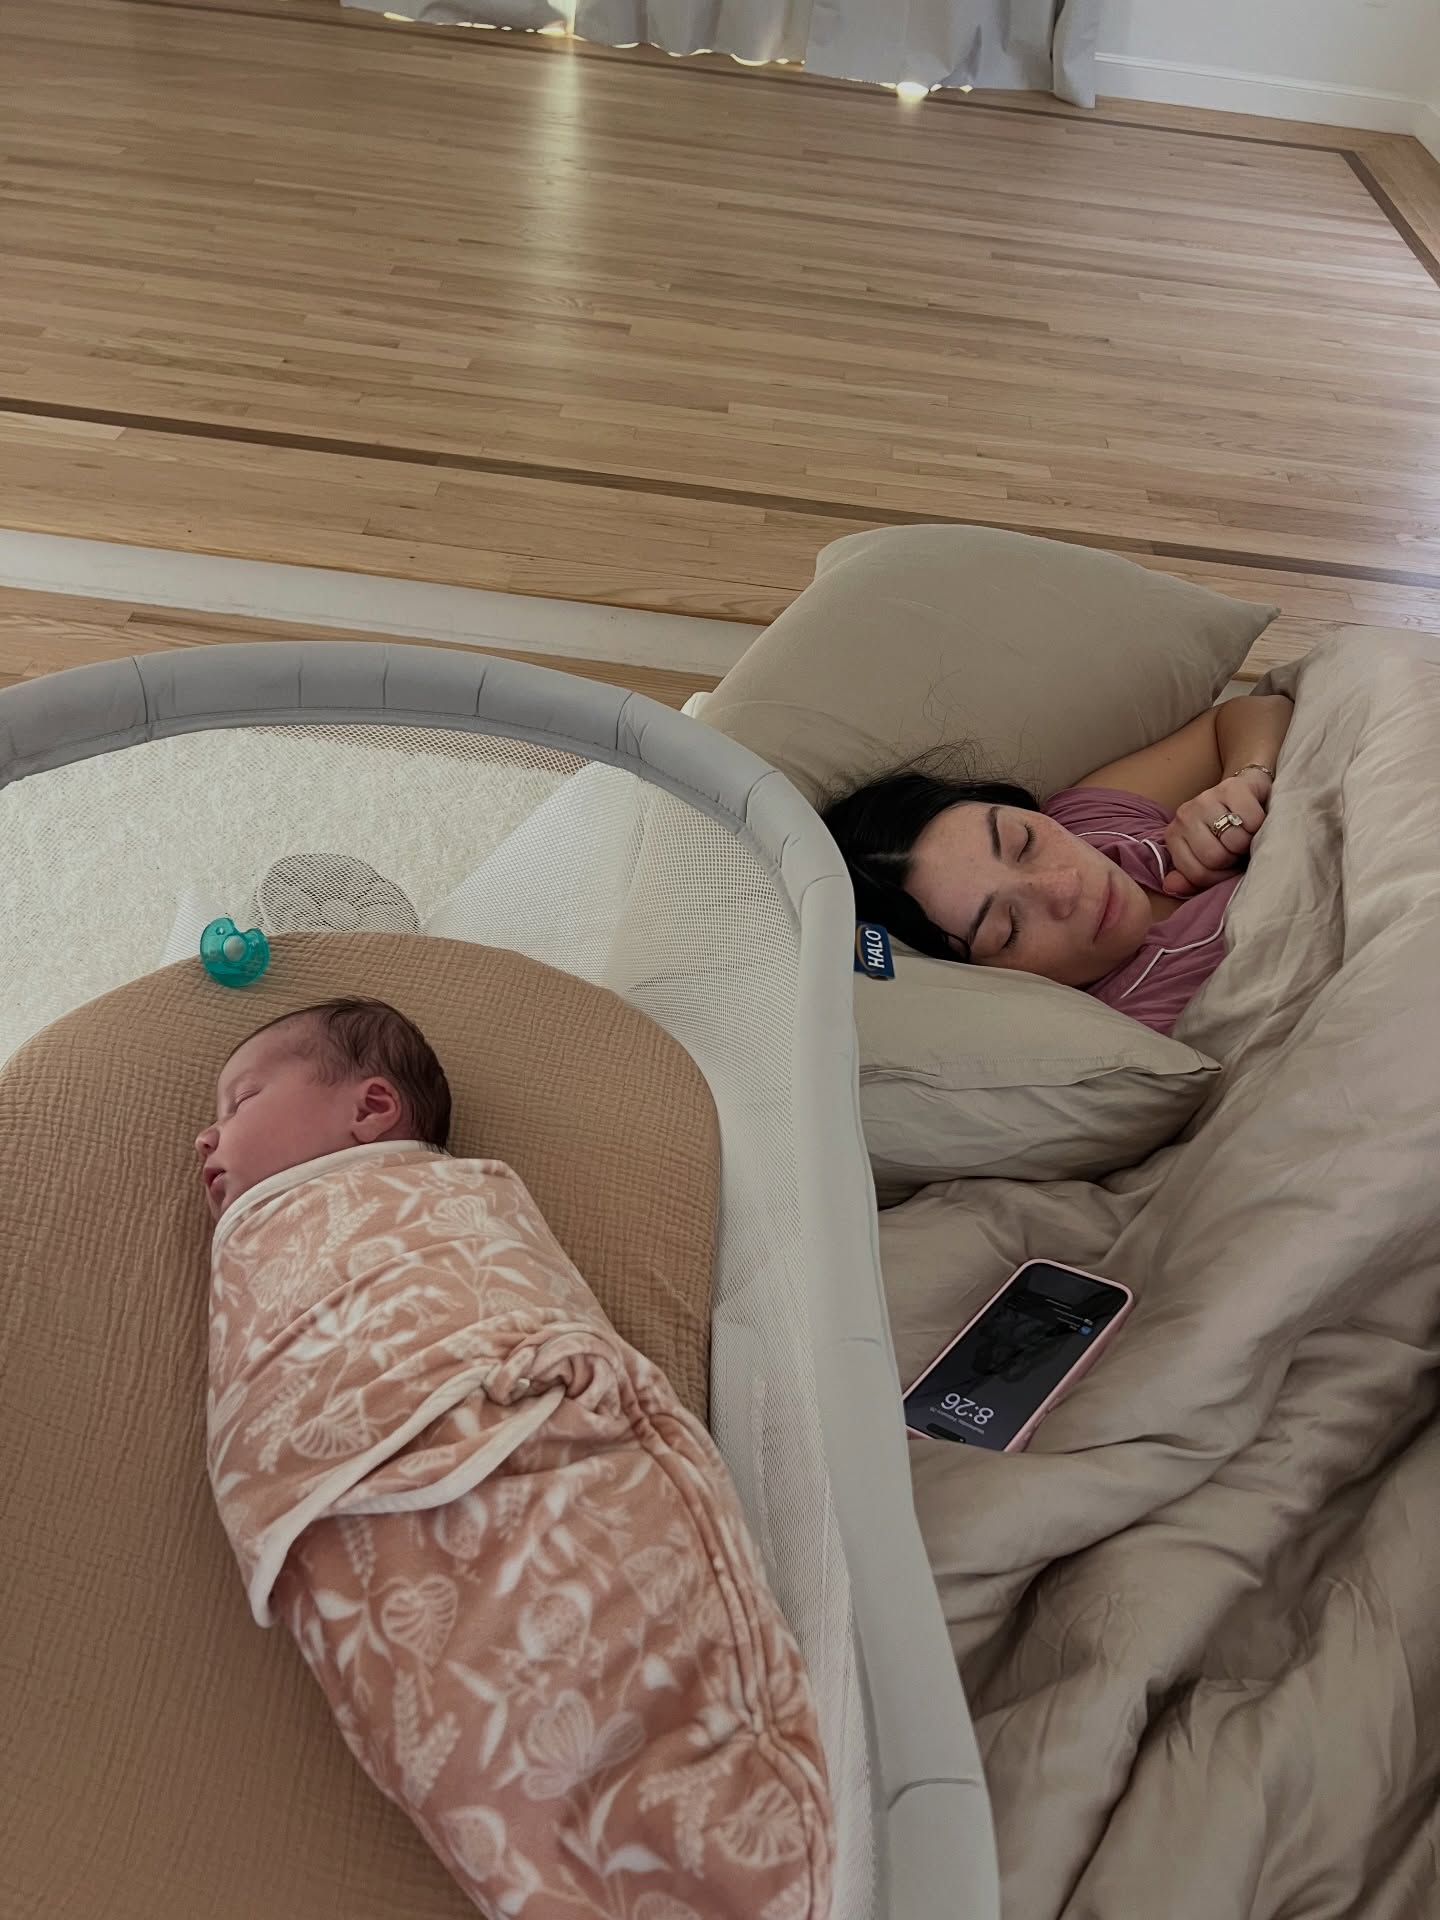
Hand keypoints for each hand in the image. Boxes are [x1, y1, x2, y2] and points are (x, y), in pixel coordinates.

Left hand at [1161, 768, 1271, 898]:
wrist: (1249, 794)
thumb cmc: (1230, 833)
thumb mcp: (1208, 860)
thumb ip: (1191, 877)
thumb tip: (1171, 886)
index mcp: (1174, 836)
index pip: (1197, 874)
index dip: (1220, 877)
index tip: (1229, 866)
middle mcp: (1184, 815)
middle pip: (1215, 857)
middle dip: (1234, 858)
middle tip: (1239, 849)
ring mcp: (1206, 798)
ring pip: (1235, 841)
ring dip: (1249, 842)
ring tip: (1248, 835)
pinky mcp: (1232, 787)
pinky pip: (1252, 821)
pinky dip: (1260, 825)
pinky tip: (1256, 820)